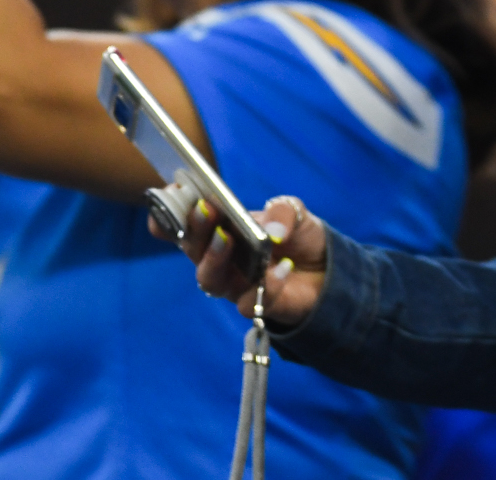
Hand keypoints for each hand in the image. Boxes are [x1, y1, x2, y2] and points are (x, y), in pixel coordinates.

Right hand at [160, 195, 325, 325]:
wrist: (325, 268)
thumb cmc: (297, 235)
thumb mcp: (294, 212)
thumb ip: (283, 210)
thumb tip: (272, 230)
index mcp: (220, 230)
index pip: (184, 225)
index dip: (170, 211)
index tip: (173, 190)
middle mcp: (218, 258)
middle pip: (193, 249)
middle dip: (196, 229)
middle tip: (206, 210)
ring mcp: (233, 284)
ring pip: (209, 279)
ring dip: (214, 258)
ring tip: (227, 238)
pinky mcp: (254, 305)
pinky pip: (249, 301)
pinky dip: (266, 284)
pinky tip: (283, 267)